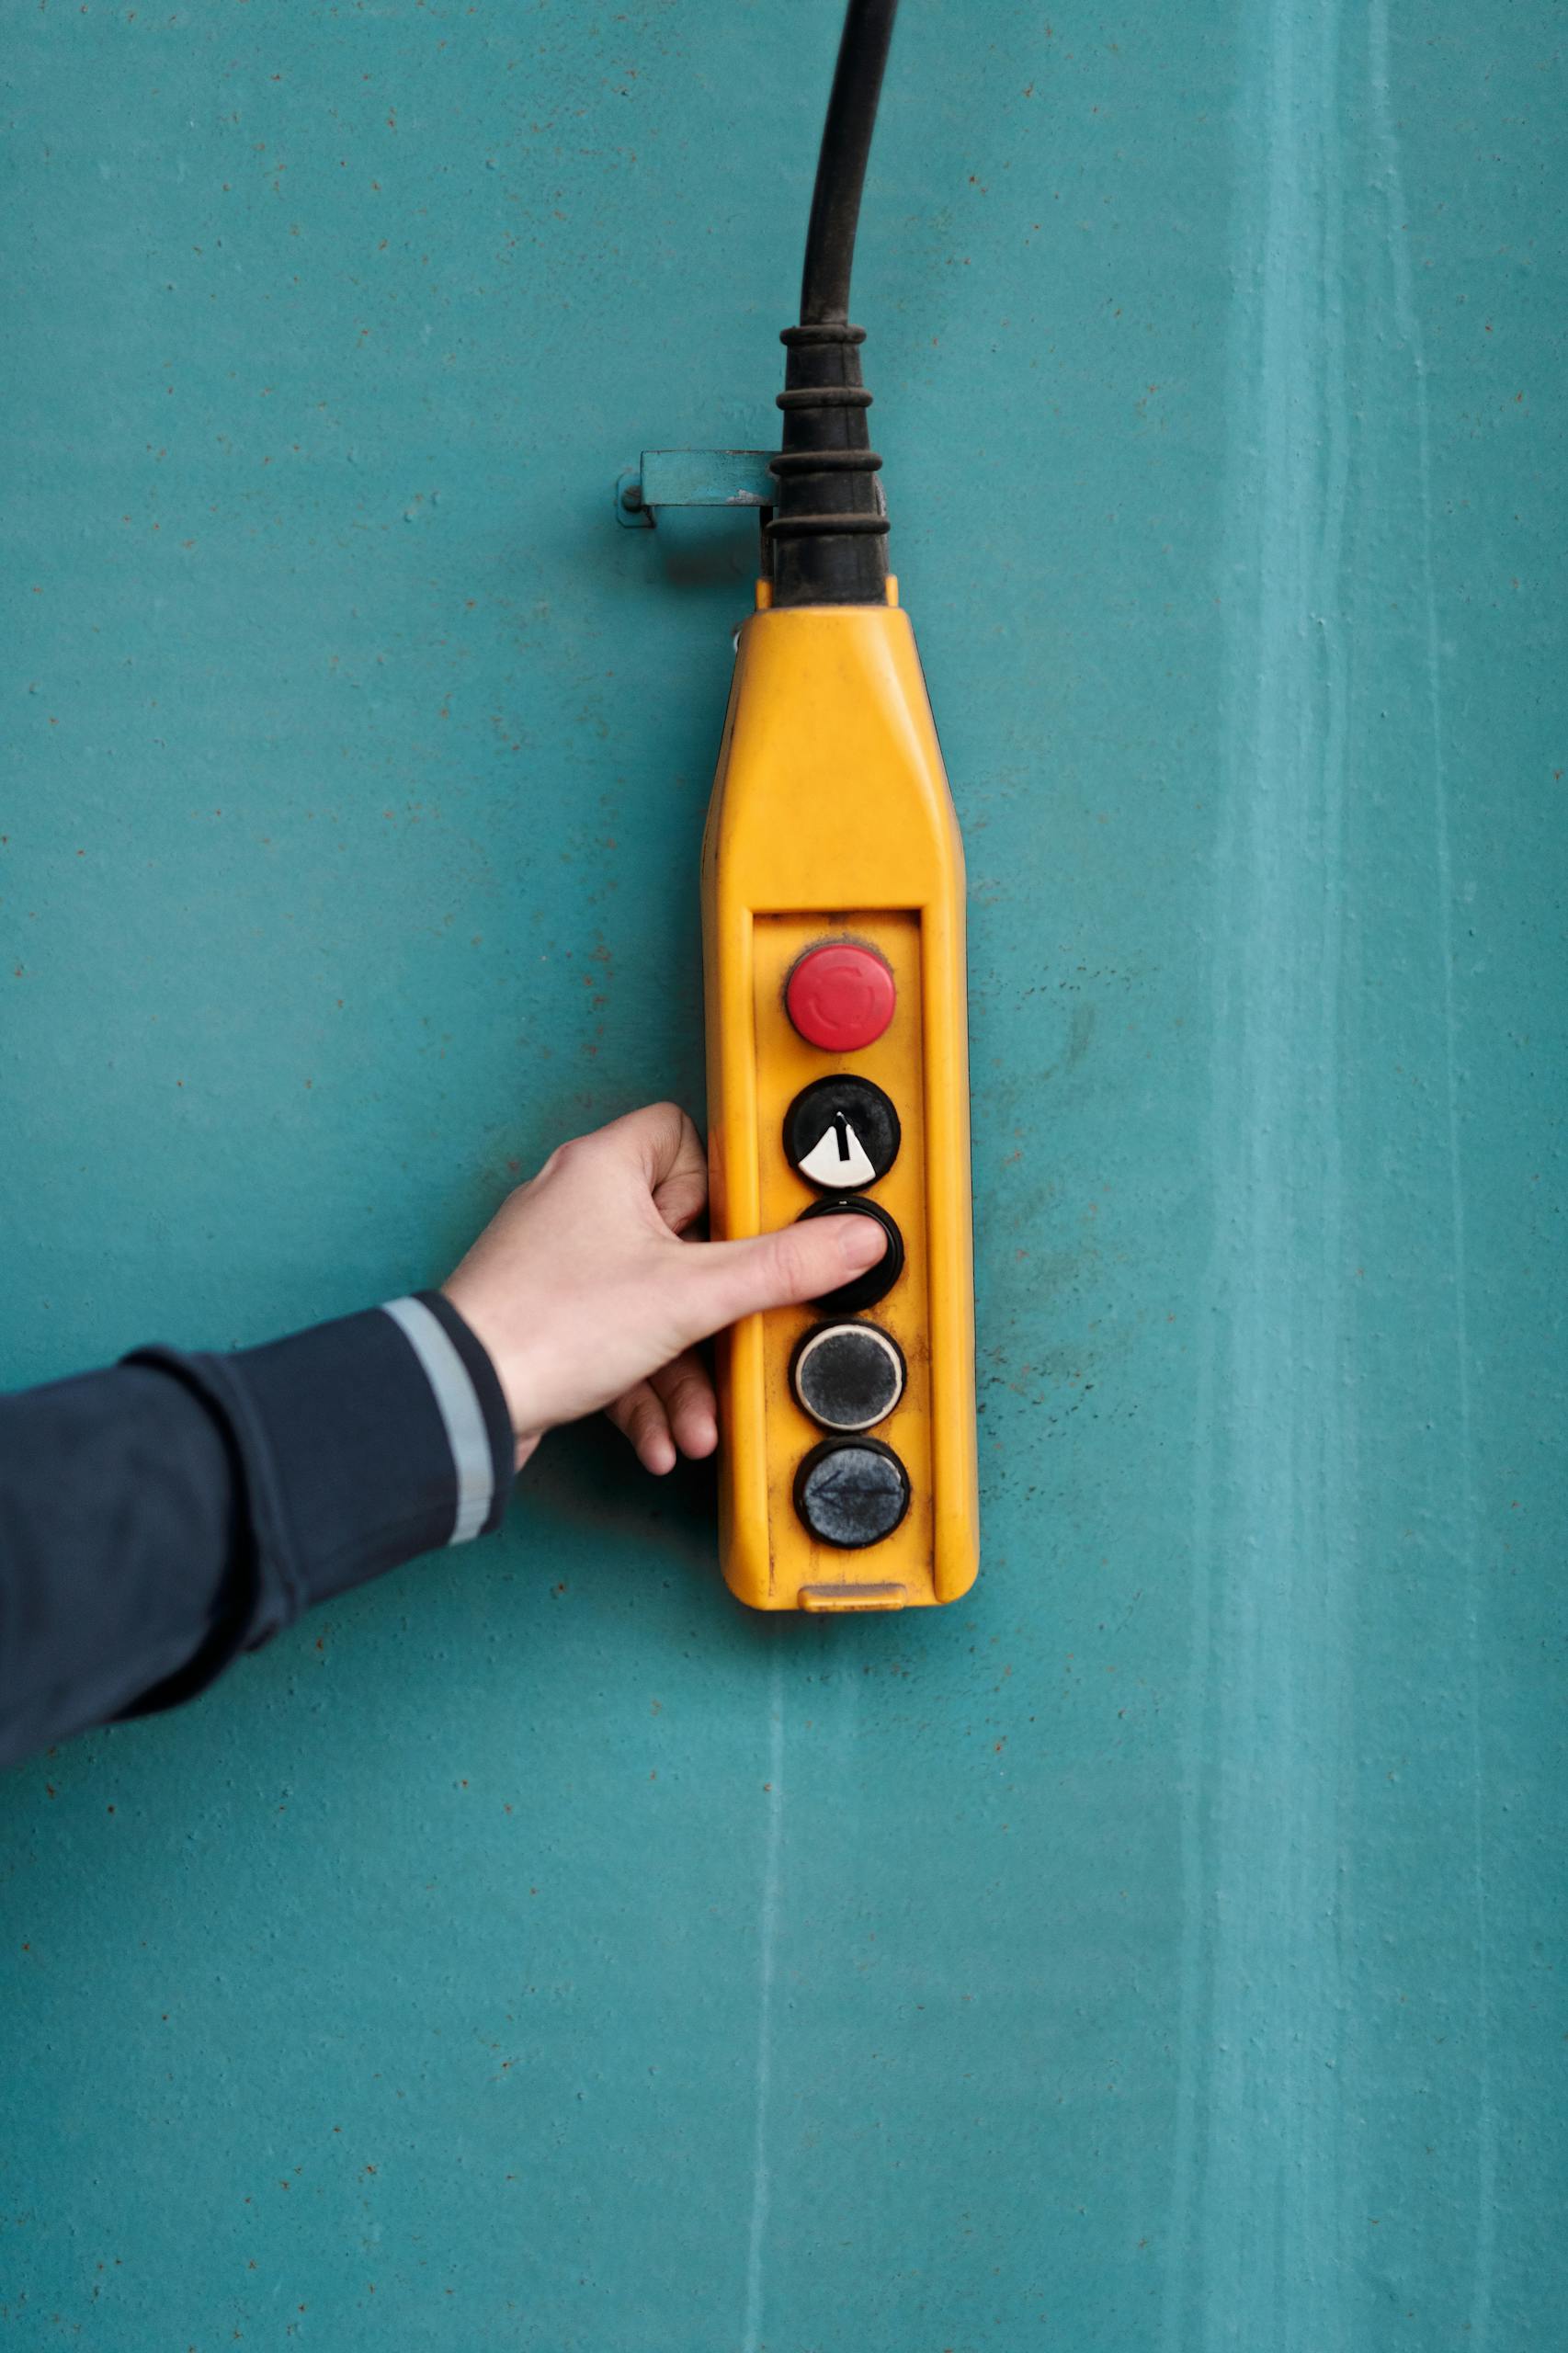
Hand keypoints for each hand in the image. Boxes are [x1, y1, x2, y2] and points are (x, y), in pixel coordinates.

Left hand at [442, 1101, 884, 1473]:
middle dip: (711, 1311)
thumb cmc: (549, 1325)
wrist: (466, 1400)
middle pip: (679, 1237)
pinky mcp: (549, 1321)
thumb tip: (852, 1238)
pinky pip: (616, 1345)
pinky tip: (660, 1434)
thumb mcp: (694, 1295)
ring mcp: (559, 1266)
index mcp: (605, 1168)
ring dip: (681, 1372)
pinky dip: (643, 1390)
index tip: (749, 1229)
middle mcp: (576, 1205)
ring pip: (649, 1305)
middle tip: (729, 1328)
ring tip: (695, 1416)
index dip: (722, 1182)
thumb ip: (782, 1267)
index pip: (683, 1134)